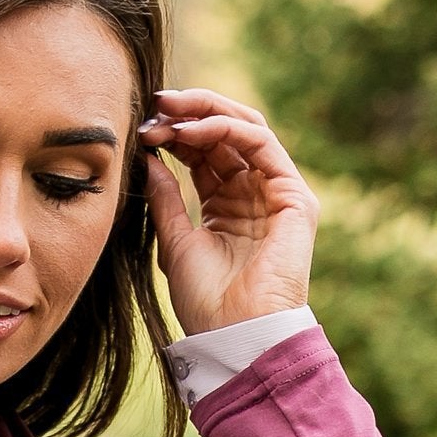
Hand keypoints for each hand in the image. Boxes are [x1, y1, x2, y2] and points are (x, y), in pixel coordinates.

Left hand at [140, 88, 319, 335]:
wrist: (235, 333)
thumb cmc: (206, 301)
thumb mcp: (175, 241)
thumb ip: (165, 199)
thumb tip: (148, 158)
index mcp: (228, 206)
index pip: (205, 153)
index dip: (175, 134)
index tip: (142, 128)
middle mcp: (254, 194)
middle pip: (226, 134)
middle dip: (190, 113)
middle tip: (156, 104)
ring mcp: (277, 193)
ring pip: (246, 130)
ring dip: (205, 113)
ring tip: (170, 111)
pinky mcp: (293, 197)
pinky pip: (262, 144)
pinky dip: (227, 128)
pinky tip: (194, 129)